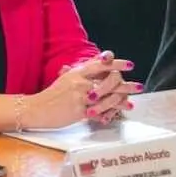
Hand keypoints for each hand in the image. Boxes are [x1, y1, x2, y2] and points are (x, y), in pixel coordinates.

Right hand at [23, 52, 140, 128]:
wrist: (36, 109)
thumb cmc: (51, 96)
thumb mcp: (65, 79)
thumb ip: (81, 72)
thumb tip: (96, 64)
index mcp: (76, 72)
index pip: (100, 63)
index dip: (116, 63)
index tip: (129, 65)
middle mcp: (79, 82)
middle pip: (108, 79)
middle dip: (126, 84)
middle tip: (138, 86)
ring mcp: (79, 96)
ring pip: (107, 96)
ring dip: (122, 99)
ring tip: (132, 101)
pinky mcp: (78, 111)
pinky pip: (99, 111)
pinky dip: (110, 113)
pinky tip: (118, 113)